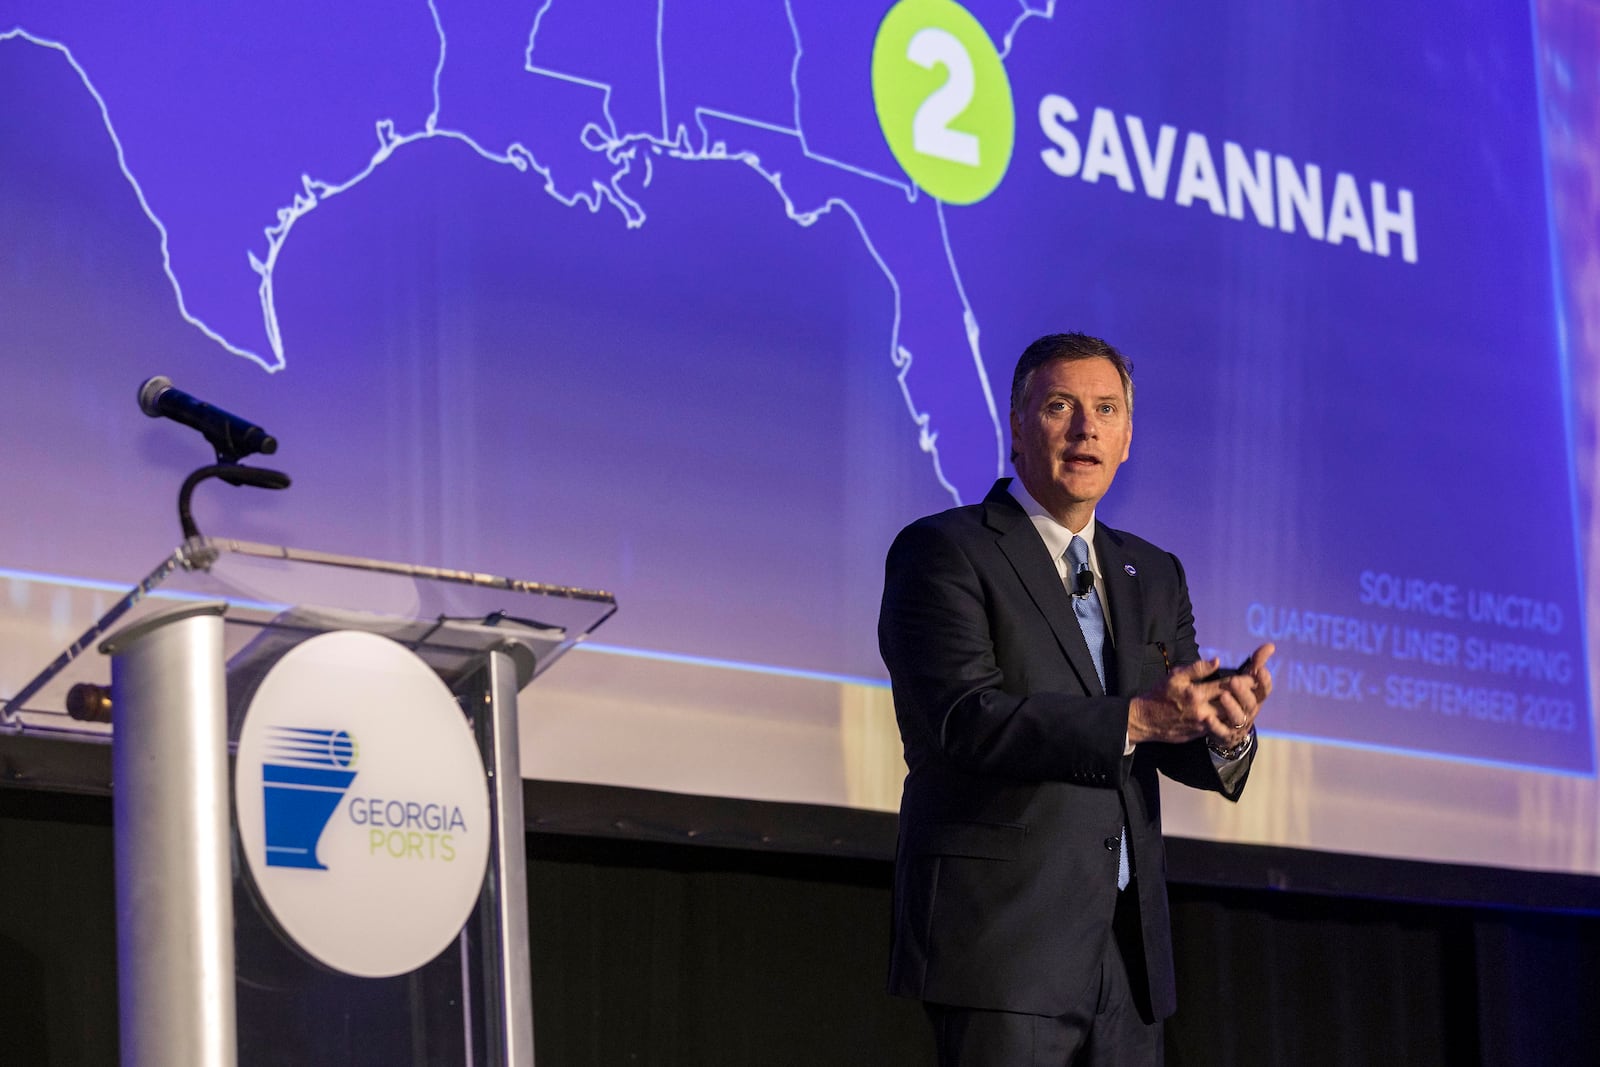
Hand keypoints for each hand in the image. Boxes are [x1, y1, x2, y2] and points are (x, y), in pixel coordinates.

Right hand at [1127, 643, 1274, 745]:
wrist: (1145, 720)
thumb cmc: (1158, 695)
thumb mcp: (1174, 676)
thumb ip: (1196, 669)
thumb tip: (1216, 660)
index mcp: (1195, 694)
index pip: (1225, 686)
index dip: (1242, 681)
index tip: (1255, 675)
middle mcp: (1202, 710)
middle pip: (1231, 702)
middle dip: (1246, 695)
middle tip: (1259, 687)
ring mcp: (1202, 724)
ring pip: (1228, 716)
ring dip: (1240, 708)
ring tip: (1250, 700)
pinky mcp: (1201, 733)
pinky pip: (1220, 725)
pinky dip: (1229, 718)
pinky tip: (1235, 713)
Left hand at [1206, 643, 1274, 746]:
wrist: (1229, 729)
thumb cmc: (1239, 698)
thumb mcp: (1246, 680)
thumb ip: (1256, 663)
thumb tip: (1270, 645)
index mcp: (1256, 698)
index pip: (1265, 690)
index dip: (1264, 680)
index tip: (1259, 669)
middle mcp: (1249, 711)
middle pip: (1251, 703)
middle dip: (1243, 692)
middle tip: (1234, 680)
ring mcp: (1238, 724)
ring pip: (1238, 717)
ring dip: (1231, 707)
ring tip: (1223, 696)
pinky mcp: (1224, 734)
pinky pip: (1221, 731)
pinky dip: (1215, 725)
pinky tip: (1207, 718)